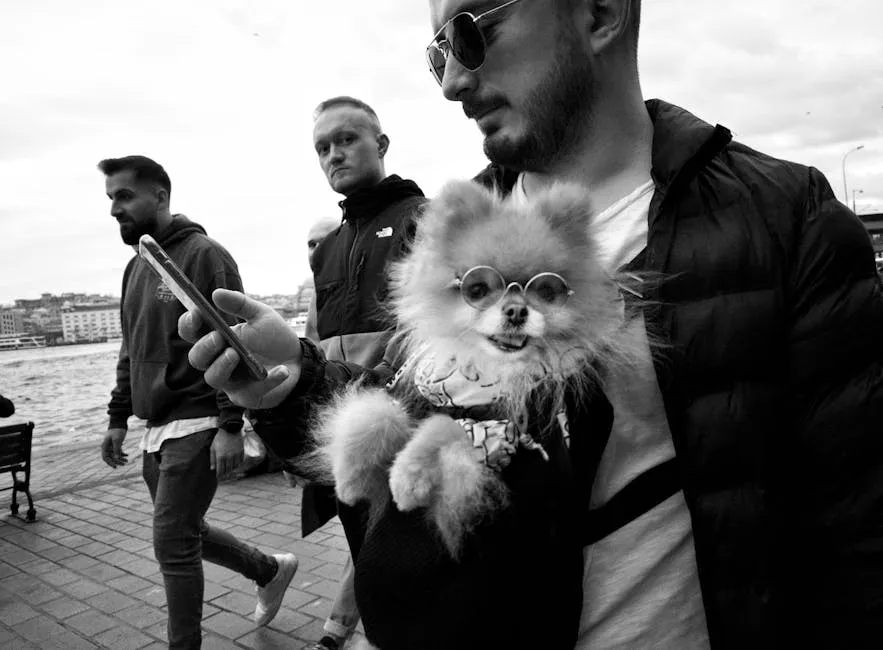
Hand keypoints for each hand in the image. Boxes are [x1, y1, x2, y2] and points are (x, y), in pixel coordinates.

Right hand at [101, 428, 127, 467]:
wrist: (119, 423)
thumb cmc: (117, 430)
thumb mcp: (117, 439)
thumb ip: (116, 449)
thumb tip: (116, 458)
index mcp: (104, 446)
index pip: (105, 457)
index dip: (110, 463)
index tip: (115, 466)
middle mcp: (107, 447)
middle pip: (110, 457)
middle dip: (117, 461)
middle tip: (124, 464)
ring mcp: (111, 446)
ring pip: (115, 455)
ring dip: (120, 458)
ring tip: (126, 461)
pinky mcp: (115, 444)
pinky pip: (118, 451)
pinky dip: (122, 454)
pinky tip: (127, 455)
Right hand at [179, 289, 301, 408]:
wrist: (298, 360)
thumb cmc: (273, 338)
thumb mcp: (261, 315)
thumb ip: (240, 304)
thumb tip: (216, 293)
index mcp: (216, 340)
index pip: (192, 334)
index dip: (188, 325)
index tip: (195, 314)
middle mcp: (217, 362)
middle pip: (197, 359)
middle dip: (204, 347)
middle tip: (218, 337)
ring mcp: (231, 381)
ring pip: (213, 379)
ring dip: (221, 366)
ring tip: (235, 353)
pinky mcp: (248, 396)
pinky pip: (252, 392)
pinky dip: (268, 380)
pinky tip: (281, 370)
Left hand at [211, 429, 244, 478]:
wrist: (231, 429)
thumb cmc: (220, 438)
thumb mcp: (213, 447)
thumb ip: (212, 459)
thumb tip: (212, 468)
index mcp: (220, 456)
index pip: (220, 470)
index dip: (219, 475)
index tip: (218, 477)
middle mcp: (229, 457)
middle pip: (227, 469)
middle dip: (225, 473)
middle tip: (224, 475)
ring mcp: (236, 454)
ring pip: (234, 466)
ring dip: (231, 469)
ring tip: (229, 470)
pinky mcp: (241, 451)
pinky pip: (240, 461)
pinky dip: (238, 464)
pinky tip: (235, 464)